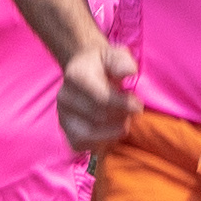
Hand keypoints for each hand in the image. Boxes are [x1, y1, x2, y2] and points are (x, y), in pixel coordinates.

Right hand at [55, 36, 137, 155]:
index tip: (138, 106)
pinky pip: (79, 145)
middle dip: (120, 118)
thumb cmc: (102, 64)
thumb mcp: (114, 54)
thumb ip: (122, 61)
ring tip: (121, 123)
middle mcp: (64, 97)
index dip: (123, 105)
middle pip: (98, 118)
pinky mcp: (64, 130)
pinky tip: (108, 132)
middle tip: (130, 113)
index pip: (101, 99)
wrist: (83, 68)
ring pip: (88, 135)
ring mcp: (62, 115)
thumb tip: (129, 72)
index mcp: (76, 76)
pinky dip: (97, 143)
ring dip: (110, 133)